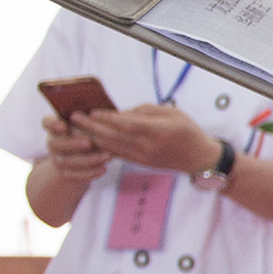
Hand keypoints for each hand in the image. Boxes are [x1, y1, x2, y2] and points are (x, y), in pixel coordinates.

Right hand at [39, 115, 110, 185]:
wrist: (84, 155)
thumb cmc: (91, 131)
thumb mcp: (91, 123)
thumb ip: (92, 119)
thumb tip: (111, 113)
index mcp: (57, 125)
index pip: (47, 122)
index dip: (52, 124)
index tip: (62, 125)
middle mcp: (53, 142)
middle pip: (55, 144)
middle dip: (72, 144)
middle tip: (89, 142)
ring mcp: (57, 159)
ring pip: (67, 161)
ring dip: (88, 159)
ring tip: (107, 156)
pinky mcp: (65, 173)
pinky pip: (75, 175)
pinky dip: (90, 172)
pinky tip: (104, 169)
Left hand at [76, 104, 221, 175]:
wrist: (198, 158)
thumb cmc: (187, 131)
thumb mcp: (172, 113)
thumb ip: (146, 111)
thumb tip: (121, 112)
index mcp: (158, 131)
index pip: (129, 125)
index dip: (109, 119)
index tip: (92, 111)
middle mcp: (148, 146)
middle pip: (115, 137)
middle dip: (92, 127)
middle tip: (74, 118)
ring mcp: (143, 156)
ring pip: (112, 147)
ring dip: (91, 138)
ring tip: (75, 129)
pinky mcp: (140, 162)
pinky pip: (117, 154)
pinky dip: (101, 147)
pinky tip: (89, 141)